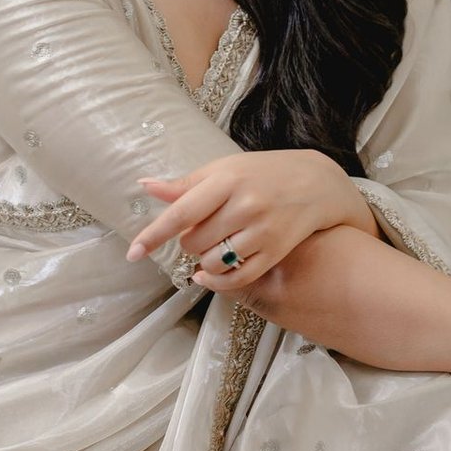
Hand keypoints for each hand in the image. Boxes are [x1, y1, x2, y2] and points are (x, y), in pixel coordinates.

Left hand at [125, 150, 361, 290]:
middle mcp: (245, 206)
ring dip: (203, 260)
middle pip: (193, 242)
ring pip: (212, 262)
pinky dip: (216, 280)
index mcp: (227, 180)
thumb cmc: (263, 173)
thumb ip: (185, 184)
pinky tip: (209, 274)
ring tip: (213, 245)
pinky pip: (236, 278)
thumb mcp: (225, 170)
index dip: (154, 235)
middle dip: (188, 241)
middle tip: (202, 229)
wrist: (317, 184)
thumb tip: (145, 186)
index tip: (133, 253)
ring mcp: (262, 231)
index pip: (181, 213)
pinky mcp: (275, 252)